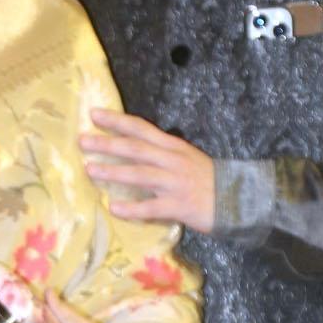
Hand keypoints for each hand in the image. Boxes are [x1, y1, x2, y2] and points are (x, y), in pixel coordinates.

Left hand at [80, 107, 215, 232]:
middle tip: (82, 141)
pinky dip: (131, 208)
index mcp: (173, 146)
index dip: (117, 121)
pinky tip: (113, 208)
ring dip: (113, 171)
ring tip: (90, 170)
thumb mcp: (186, 158)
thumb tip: (132, 150)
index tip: (93, 114)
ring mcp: (175, 183)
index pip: (141, 128)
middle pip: (135, 148)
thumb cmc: (208, 179)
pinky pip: (151, 207)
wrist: (240, 198)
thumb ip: (162, 153)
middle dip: (107, 143)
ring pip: (140, 174)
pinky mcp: (179, 206)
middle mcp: (172, 161)